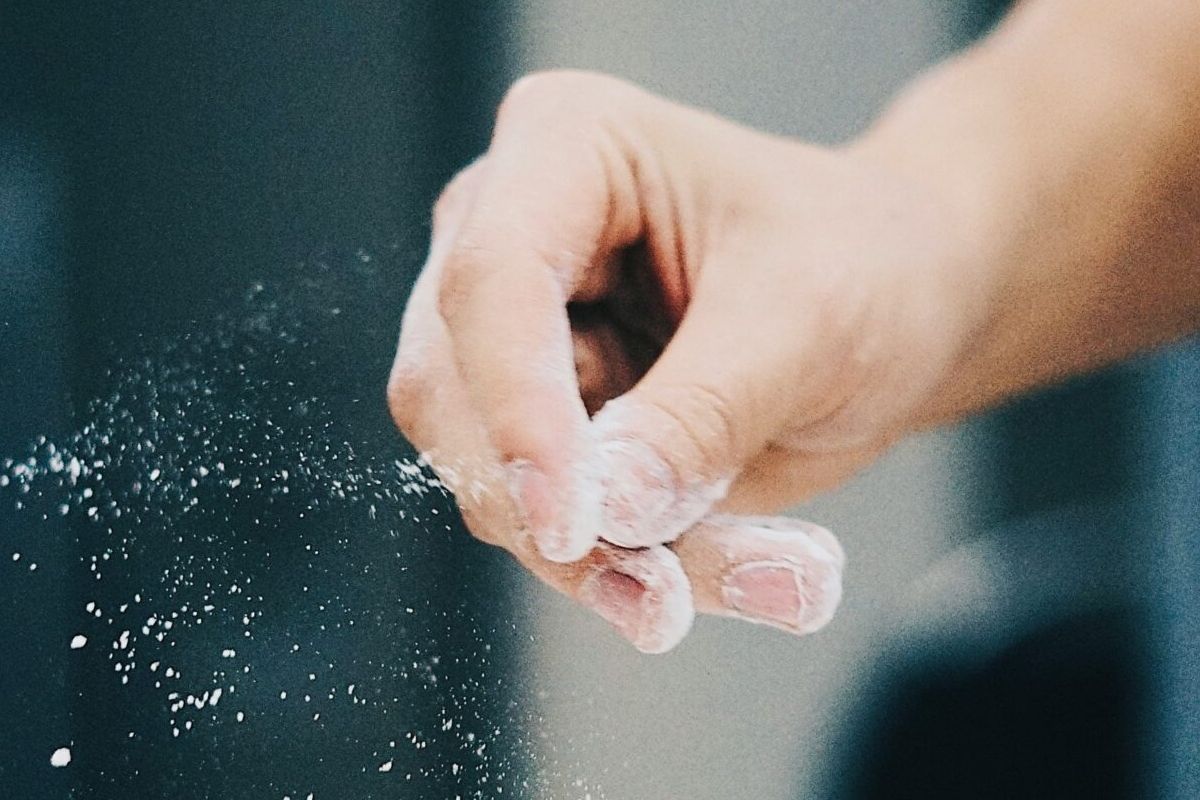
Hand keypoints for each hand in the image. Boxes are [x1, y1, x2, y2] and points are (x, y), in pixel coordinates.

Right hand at [388, 71, 982, 651]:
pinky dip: (627, 568)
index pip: (492, 281)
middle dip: (553, 511)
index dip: (519, 410)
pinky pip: (544, 516)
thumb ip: (706, 409)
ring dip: (606, 559)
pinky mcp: (541, 420)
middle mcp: (509, 235)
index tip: (577, 524)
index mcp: (565, 147)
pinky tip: (730, 573)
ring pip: (488, 477)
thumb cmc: (863, 261)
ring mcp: (514, 336)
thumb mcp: (811, 317)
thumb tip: (610, 510)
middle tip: (668, 598)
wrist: (898, 303)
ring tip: (762, 579)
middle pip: (455, 393)